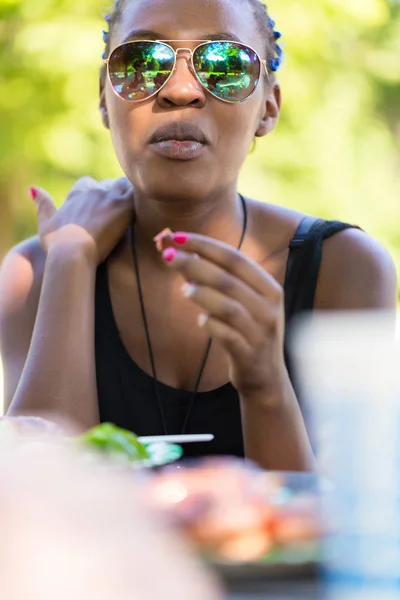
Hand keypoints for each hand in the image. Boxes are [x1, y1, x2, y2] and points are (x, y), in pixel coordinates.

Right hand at [30, 177, 134, 263]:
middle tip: (118, 213)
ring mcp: (109, 197)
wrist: (71, 253)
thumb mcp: (45, 223)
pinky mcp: (123, 206)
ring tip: (131, 212)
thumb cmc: (56, 245)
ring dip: (127, 195)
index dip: (93, 194)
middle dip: (112, 195)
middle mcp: (93, 191)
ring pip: (124, 185)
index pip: (87, 183)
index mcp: (76, 193)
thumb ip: (42, 205)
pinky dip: (139, 200)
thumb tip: (33, 188)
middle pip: (108, 184)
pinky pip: (137, 194)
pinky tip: (142, 212)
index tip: (97, 208)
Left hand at [157, 232, 286, 398]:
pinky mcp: (249, 353)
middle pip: (228, 279)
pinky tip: (200, 321)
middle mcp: (269, 307)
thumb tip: (183, 253)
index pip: (234, 258)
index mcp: (269, 288)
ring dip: (202, 294)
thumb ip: (219, 280)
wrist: (266, 377)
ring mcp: (261, 331)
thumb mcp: (243, 303)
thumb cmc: (248, 332)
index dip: (204, 245)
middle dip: (195, 264)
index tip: (177, 237)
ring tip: (183, 289)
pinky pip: (226, 335)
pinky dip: (210, 324)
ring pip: (228, 306)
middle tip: (168, 256)